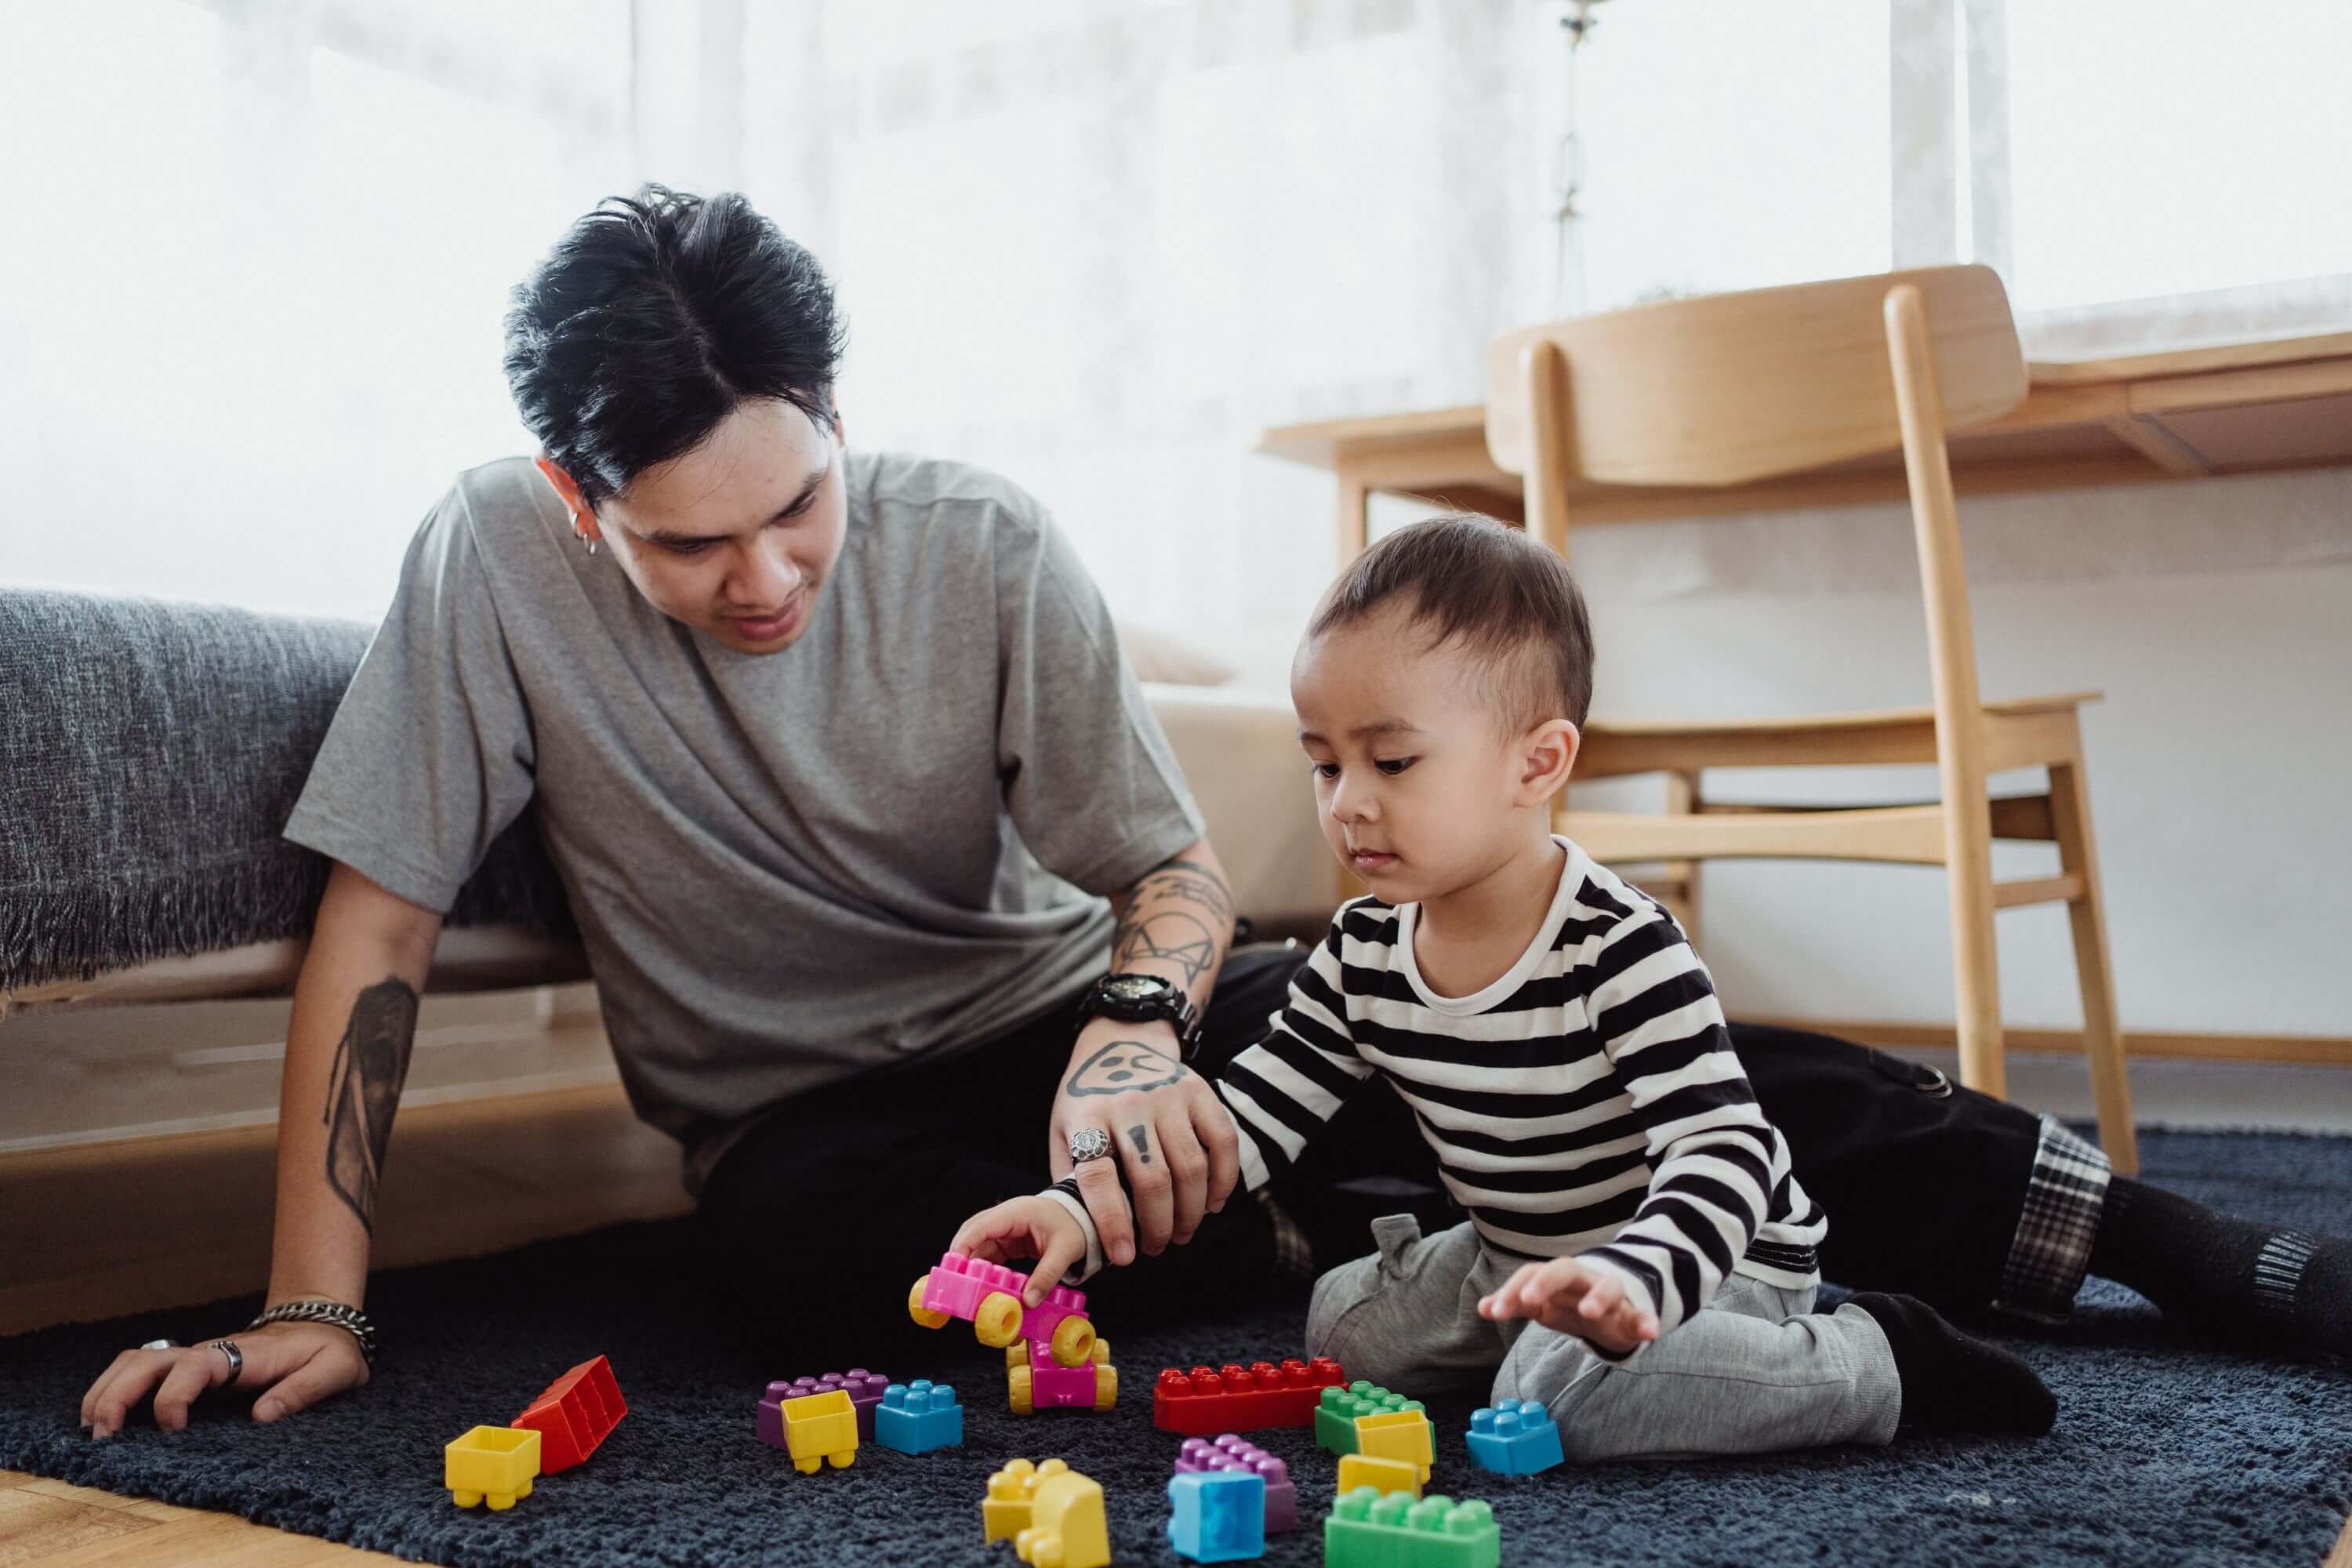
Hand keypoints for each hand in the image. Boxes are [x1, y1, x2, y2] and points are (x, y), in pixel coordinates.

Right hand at [79, 1321, 368, 1437]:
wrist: (323, 1325)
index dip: (174, 1396)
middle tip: (103, 1435)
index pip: (194, 1367)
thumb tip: (262, 1417)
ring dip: (108, 1389)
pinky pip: (142, 1370)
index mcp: (242, 1354)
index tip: (172, 1430)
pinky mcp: (188, 1369)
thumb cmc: (328, 1350)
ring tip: (93, 1429)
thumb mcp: (334, 1370)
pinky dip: (116, 1389)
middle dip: (118, 1394)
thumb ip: (303, 1391)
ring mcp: (194, 1358)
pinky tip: (104, 1419)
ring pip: (136, 1361)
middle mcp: (209, 1352)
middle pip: (148, 1360)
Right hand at [951, 1197, 1091, 1304]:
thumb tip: (1029, 1301)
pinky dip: (985, 1269)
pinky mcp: (1008, 1241)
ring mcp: (1005, 1229)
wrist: (1083, 1216)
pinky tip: (983, 1285)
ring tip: (966, 1287)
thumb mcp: (1064, 1251)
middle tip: (954, 1280)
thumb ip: (1047, 1276)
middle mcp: (1005, 1218)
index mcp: (1017, 1212)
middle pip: (973, 1233)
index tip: (955, 1264)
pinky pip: (990, 1254)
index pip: (982, 1225)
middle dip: (961, 1256)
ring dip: (972, 1265)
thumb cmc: (1073, 1225)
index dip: (965, 1243)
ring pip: (979, 1245)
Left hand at [1048, 1020, 1238, 1264]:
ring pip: (1190, 1167)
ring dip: (1190, 1212)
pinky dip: (1224, 1180)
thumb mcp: (1063, 1130)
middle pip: (1153, 1179)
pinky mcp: (1199, 1091)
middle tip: (1156, 1248)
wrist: (1120, 1041)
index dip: (1113, 1222)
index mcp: (1088, 1117)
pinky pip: (1222, 1141)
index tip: (1124, 1257)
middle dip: (1158, 1226)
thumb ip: (1071, 1176)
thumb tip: (1082, 1231)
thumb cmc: (1088, 1099)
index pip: (1100, 1177)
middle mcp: (1129, 1104)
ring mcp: (1168, 1095)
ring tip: (1182, 1233)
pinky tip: (1213, 1204)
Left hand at [1478, 1258, 1659, 1354]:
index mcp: (1557, 1278)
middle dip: (1546, 1282)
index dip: (1512, 1290)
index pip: (1531, 1274)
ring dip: (1598, 1297)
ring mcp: (1610, 1295)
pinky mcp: (1634, 1314)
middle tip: (1529, 1300)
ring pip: (1608, 1287)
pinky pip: (1643, 1315)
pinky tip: (1651, 1334)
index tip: (1493, 1311)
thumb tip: (1482, 1307)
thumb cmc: (1570, 1302)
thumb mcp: (1542, 1303)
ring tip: (1590, 1312)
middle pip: (1564, 1269)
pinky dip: (1647, 1322)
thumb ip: (1515, 1303)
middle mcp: (1583, 1280)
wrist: (1613, 1305)